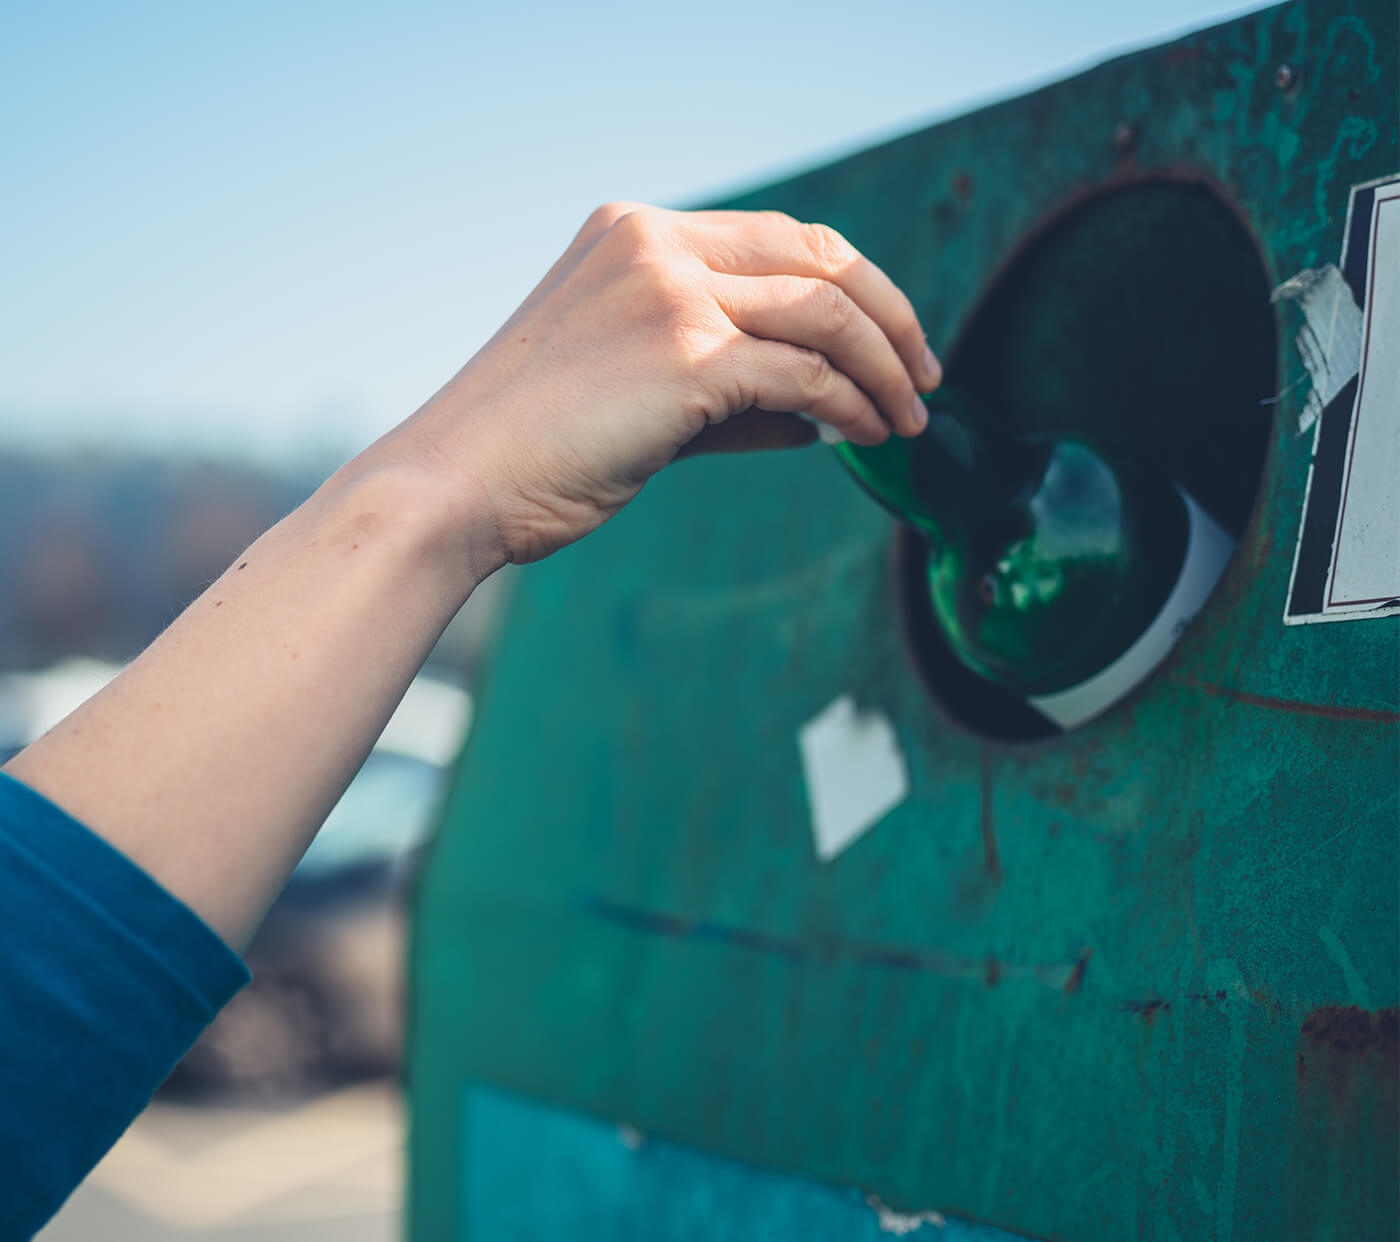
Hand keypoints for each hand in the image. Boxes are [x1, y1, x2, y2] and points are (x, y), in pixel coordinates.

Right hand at [400, 202, 940, 567]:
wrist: (455, 486)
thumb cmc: (534, 450)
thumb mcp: (634, 393)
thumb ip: (725, 386)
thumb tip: (823, 411)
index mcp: (635, 234)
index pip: (779, 237)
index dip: (850, 285)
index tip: (887, 339)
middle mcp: (654, 244)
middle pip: (818, 254)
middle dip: (889, 316)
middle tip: (925, 376)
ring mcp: (667, 293)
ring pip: (823, 311)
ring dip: (882, 367)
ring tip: (908, 419)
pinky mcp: (681, 356)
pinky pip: (800, 375)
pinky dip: (847, 406)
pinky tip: (863, 436)